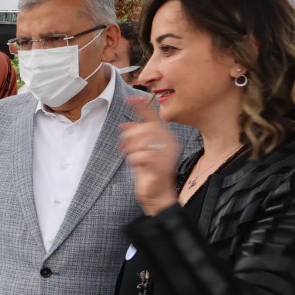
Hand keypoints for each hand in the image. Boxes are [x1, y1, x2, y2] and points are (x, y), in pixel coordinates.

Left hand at [118, 96, 178, 215]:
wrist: (157, 195)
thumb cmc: (149, 174)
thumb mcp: (139, 152)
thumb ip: (135, 138)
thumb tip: (125, 124)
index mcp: (166, 138)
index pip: (154, 119)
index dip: (142, 108)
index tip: (131, 99)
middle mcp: (169, 144)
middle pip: (146, 128)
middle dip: (131, 135)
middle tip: (125, 146)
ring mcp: (166, 155)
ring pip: (143, 141)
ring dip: (132, 149)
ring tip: (132, 156)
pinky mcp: (160, 166)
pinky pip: (142, 156)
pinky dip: (134, 159)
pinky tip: (137, 165)